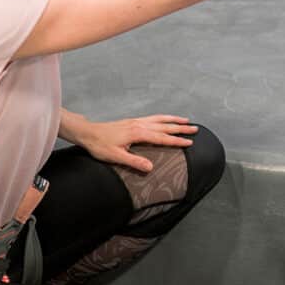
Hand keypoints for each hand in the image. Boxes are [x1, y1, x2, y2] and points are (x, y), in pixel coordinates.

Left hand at [76, 114, 198, 172]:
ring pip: (160, 119)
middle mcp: (140, 125)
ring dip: (174, 120)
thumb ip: (134, 162)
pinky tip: (165, 119)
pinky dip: (163, 117)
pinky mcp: (133, 121)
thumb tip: (151, 168)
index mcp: (138, 133)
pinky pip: (153, 117)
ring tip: (186, 120)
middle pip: (165, 125)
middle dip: (181, 127)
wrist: (89, 133)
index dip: (177, 140)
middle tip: (195, 129)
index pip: (162, 137)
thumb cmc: (100, 146)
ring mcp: (137, 121)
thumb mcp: (116, 157)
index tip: (189, 142)